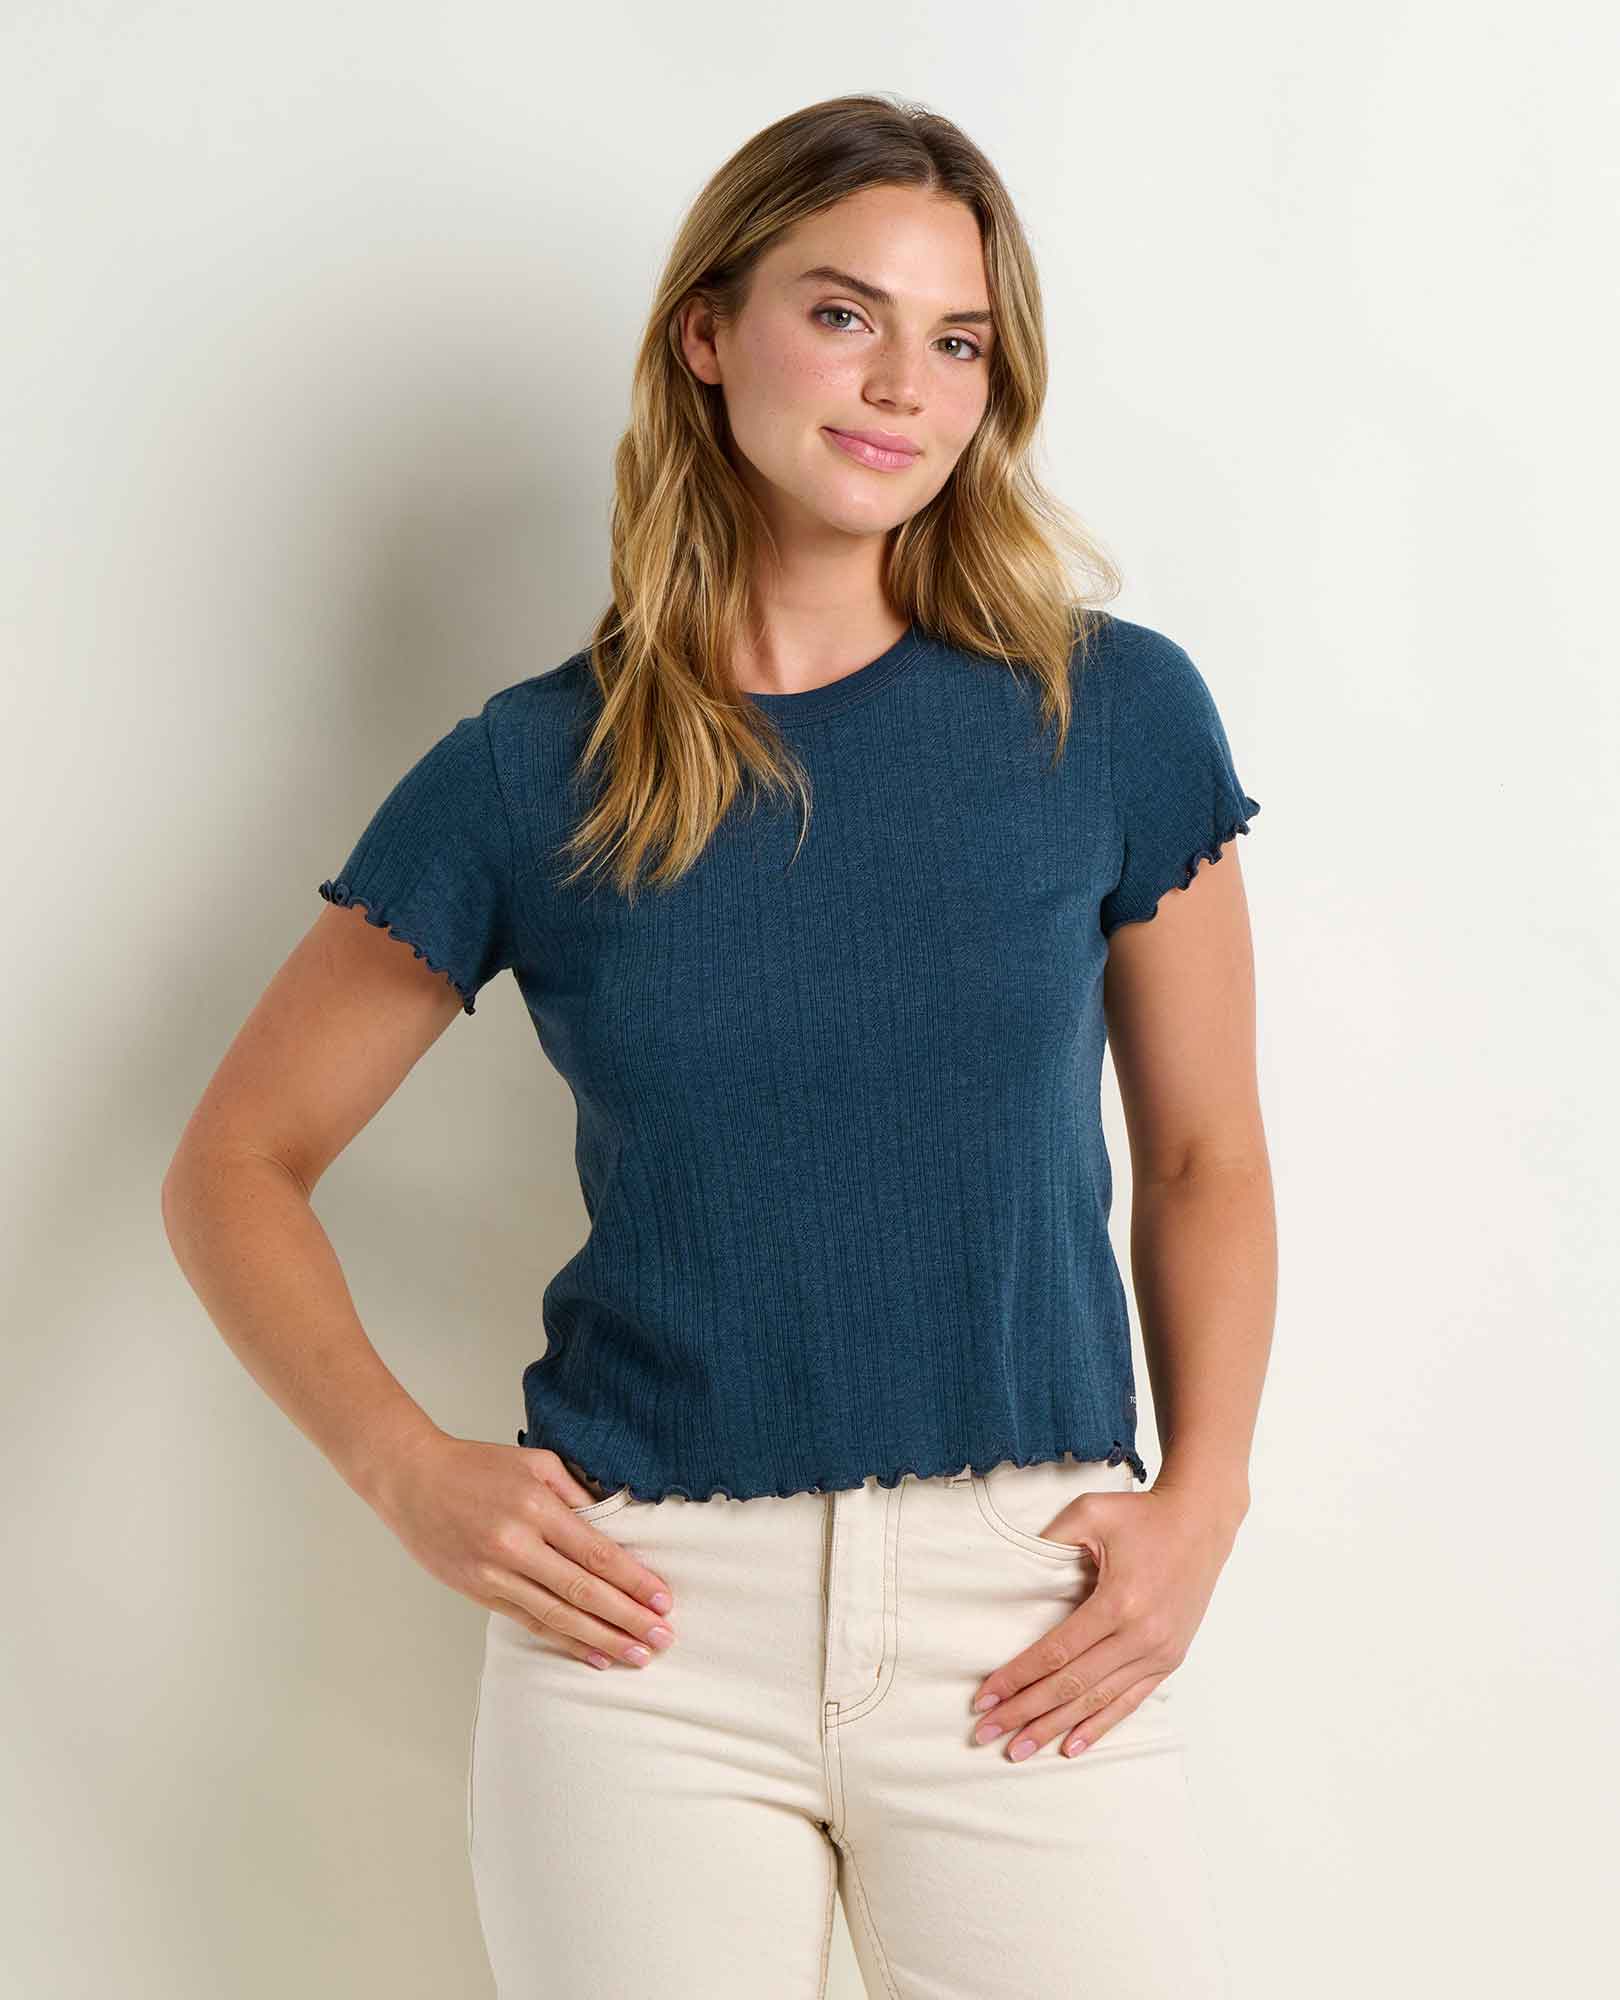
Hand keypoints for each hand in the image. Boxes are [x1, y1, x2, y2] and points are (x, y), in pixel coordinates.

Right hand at [371, 1431, 678, 1670]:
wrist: (412, 1480)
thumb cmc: (478, 1466)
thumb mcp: (536, 1462)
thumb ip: (577, 1493)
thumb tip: (618, 1524)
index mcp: (535, 1507)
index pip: (596, 1553)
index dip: (634, 1581)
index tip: (664, 1602)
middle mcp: (516, 1545)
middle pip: (582, 1592)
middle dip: (628, 1619)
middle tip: (663, 1640)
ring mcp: (495, 1574)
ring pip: (558, 1616)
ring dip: (602, 1639)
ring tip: (637, 1656)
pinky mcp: (480, 1593)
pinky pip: (530, 1622)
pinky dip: (564, 1642)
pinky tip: (593, 1655)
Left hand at [968, 1482, 1238, 1759]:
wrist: (1201, 1522)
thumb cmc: (1142, 1515)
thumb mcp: (1091, 1512)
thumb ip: (1049, 1539)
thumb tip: (1010, 1570)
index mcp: (1118, 1602)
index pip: (1056, 1653)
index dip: (1017, 1678)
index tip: (984, 1698)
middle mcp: (1140, 1636)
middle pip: (1071, 1685)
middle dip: (1025, 1712)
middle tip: (987, 1733)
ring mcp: (1158, 1653)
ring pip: (1097, 1701)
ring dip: (1055, 1728)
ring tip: (1018, 1750)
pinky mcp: (1169, 1659)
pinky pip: (1128, 1701)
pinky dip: (1098, 1726)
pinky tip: (1071, 1746)